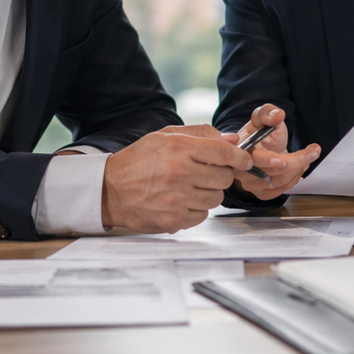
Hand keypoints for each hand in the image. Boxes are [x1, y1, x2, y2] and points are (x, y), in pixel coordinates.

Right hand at [101, 124, 249, 232]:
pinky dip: (196, 209)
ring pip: (216, 198)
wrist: (109, 190)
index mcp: (178, 148)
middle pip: (224, 178)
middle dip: (220, 175)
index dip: (240, 157)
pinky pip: (202, 215)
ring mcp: (177, 198)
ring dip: (208, 193)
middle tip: (206, 173)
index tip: (244, 161)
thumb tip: (232, 140)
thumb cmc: (138, 161)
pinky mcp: (174, 219)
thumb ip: (200, 134)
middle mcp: (179, 173)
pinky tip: (181, 201)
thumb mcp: (164, 136)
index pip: (224, 153)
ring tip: (190, 187)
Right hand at [230, 104, 320, 200]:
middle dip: (295, 162)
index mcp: (239, 149)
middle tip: (313, 151)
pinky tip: (300, 168)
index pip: (251, 158)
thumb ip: (267, 113)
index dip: (266, 160)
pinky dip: (294, 179)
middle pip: (270, 172)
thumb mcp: (262, 117)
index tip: (283, 159)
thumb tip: (277, 115)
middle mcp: (241, 169)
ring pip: (278, 182)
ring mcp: (250, 184)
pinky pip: (280, 190)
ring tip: (308, 156)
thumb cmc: (260, 133)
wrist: (261, 147)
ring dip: (298, 169)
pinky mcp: (260, 192)